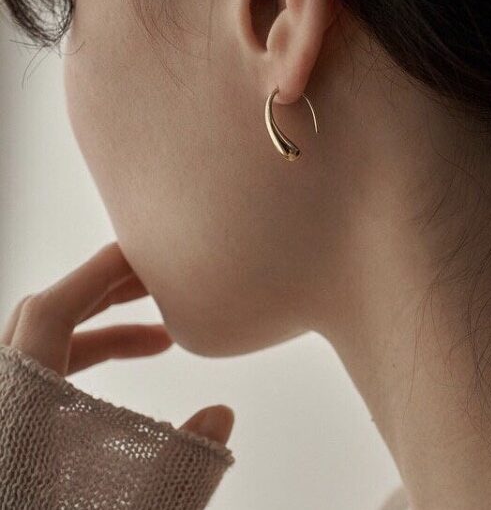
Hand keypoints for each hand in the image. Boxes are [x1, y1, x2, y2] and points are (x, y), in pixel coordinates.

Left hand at [0, 241, 233, 445]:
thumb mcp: (123, 497)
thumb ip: (175, 462)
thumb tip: (221, 414)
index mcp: (19, 404)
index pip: (51, 314)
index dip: (96, 274)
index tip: (140, 252)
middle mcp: (3, 393)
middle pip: (45, 316)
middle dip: (105, 291)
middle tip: (158, 281)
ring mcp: (7, 405)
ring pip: (45, 344)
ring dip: (104, 329)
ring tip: (162, 336)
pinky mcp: (14, 422)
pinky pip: (47, 371)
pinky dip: (89, 360)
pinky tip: (129, 378)